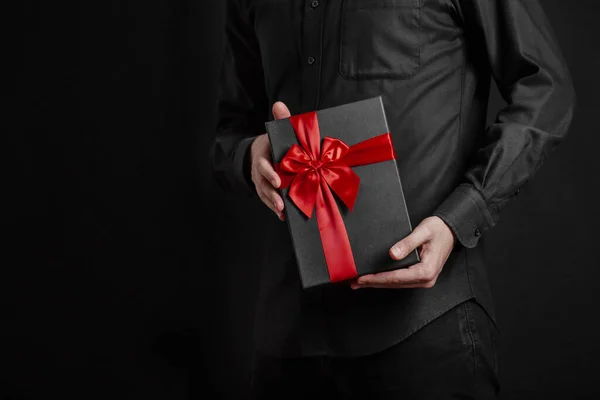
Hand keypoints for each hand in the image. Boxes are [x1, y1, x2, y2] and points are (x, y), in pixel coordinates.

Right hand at [250, 101, 290, 220]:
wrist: (260, 152)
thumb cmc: (274, 142)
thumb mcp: (275, 131)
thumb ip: (281, 119)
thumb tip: (279, 104)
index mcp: (263, 156)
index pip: (264, 166)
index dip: (270, 173)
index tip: (278, 180)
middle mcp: (260, 172)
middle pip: (264, 185)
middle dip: (272, 195)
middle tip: (281, 204)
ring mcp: (261, 183)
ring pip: (266, 195)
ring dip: (274, 204)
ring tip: (282, 213)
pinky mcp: (266, 191)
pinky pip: (269, 202)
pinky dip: (276, 210)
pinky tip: (284, 218)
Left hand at [350, 216, 455, 288]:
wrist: (451, 230)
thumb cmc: (437, 229)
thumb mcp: (423, 232)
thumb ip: (407, 243)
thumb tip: (392, 255)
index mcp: (426, 271)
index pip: (396, 277)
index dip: (377, 278)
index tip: (361, 278)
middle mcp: (426, 280)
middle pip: (394, 283)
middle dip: (373, 283)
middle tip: (353, 283)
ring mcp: (424, 280)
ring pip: (396, 284)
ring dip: (377, 283)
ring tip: (359, 283)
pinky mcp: (421, 277)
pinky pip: (400, 281)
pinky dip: (386, 280)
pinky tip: (375, 279)